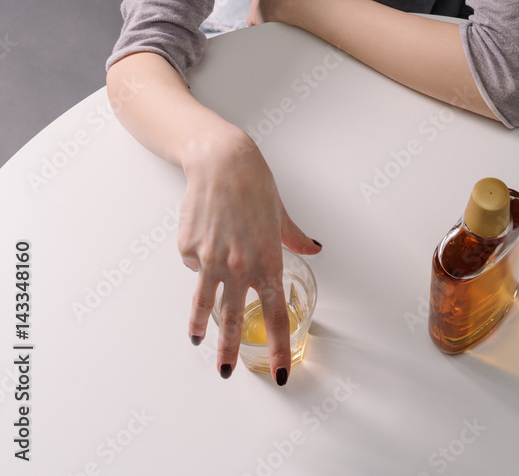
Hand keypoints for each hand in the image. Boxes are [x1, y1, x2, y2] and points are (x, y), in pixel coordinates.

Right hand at [178, 123, 321, 383]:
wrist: (221, 161)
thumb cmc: (254, 184)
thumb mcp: (280, 214)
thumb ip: (295, 239)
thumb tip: (314, 248)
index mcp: (267, 259)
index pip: (276, 313)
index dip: (279, 345)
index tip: (280, 370)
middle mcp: (239, 264)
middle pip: (235, 318)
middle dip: (232, 350)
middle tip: (228, 373)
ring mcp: (211, 258)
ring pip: (206, 302)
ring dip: (202, 326)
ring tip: (199, 341)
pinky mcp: (189, 247)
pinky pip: (193, 265)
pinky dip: (198, 262)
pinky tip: (204, 240)